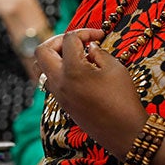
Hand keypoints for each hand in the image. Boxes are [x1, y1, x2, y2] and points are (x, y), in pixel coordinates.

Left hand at [35, 29, 145, 151]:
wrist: (124, 132)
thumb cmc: (123, 99)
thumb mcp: (115, 68)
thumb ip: (98, 52)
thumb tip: (88, 48)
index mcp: (72, 70)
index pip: (69, 39)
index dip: (85, 32)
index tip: (99, 36)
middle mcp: (59, 82)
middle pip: (42, 51)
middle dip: (58, 40)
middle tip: (77, 41)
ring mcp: (58, 94)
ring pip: (41, 68)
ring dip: (54, 56)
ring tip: (75, 55)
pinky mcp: (62, 104)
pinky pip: (50, 81)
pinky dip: (58, 70)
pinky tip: (78, 71)